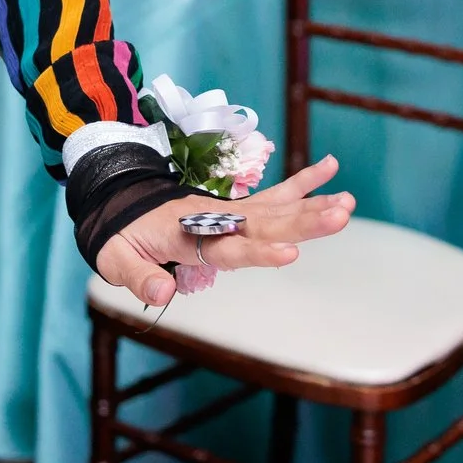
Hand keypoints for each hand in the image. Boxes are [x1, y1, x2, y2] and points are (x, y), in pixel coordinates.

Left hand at [94, 155, 354, 309]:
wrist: (116, 203)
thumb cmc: (118, 235)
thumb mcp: (115, 258)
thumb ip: (138, 276)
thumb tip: (162, 292)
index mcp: (186, 233)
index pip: (228, 246)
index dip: (258, 251)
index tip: (291, 253)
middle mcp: (213, 218)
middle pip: (262, 223)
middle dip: (302, 222)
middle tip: (340, 216)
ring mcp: (227, 210)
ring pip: (274, 208)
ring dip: (310, 206)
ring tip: (347, 204)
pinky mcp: (235, 208)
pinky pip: (271, 195)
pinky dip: (300, 183)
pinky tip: (330, 170)